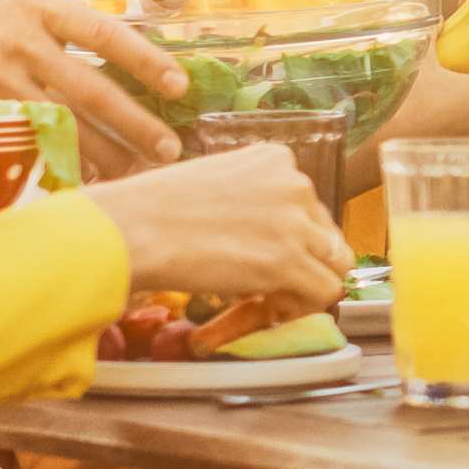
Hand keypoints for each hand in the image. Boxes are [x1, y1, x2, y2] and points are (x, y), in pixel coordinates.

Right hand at [0, 0, 198, 167]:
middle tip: (169, 147)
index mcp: (36, 1)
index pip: (103, 30)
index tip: (177, 84)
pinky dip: (53, 156)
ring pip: (60, 118)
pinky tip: (81, 175)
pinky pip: (23, 134)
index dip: (144, 59)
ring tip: (136, 171)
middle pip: (89, 84)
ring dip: (102, 149)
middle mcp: (20, 36)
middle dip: (133, 120)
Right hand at [84, 147, 352, 312]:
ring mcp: (296, 223)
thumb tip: (256, 231)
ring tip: (271, 298)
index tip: (264, 253)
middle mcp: (295, 184)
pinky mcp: (289, 262)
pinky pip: (326, 290)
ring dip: (306, 284)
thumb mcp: (212, 180)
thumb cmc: (152, 207)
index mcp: (276, 159)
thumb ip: (246, 197)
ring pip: (335, 263)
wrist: (134, 228)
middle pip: (325, 233)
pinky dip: (305, 305)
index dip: (290, 235)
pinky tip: (273, 308)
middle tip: (270, 282)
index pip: (307, 204)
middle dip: (303, 260)